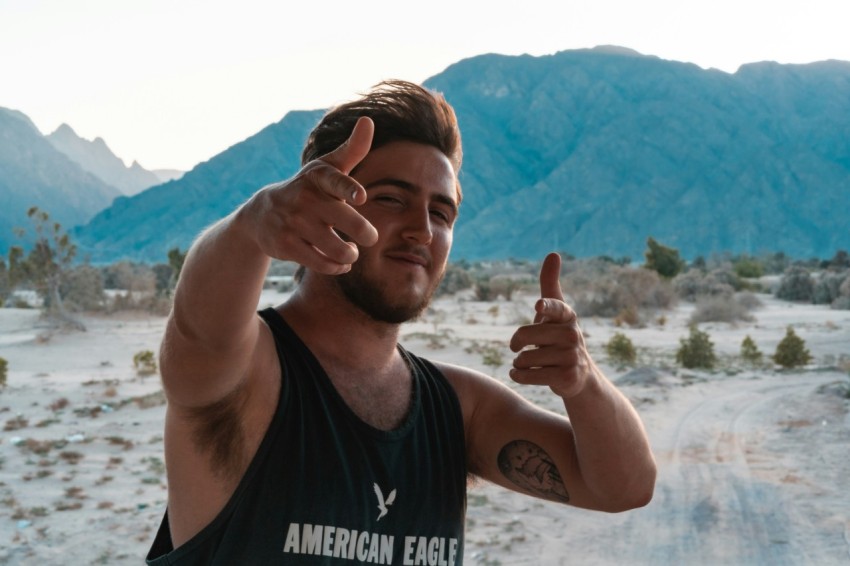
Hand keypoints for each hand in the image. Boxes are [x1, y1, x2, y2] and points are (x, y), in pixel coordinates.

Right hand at [244, 116, 379, 273]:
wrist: (261, 213)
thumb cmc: (307, 188)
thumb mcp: (326, 168)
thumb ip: (352, 149)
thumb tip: (368, 121)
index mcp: (318, 177)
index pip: (335, 180)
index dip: (348, 188)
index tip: (360, 197)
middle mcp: (305, 199)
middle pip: (344, 221)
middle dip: (364, 233)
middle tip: (371, 237)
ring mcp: (294, 223)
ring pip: (335, 246)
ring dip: (349, 253)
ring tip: (352, 251)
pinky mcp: (287, 245)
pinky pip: (320, 262)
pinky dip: (336, 266)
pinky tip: (341, 262)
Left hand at [509, 253, 592, 398]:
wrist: (579, 376)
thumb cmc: (559, 336)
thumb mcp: (556, 311)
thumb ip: (550, 284)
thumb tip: (553, 253)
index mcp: (568, 316)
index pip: (556, 308)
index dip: (546, 307)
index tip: (538, 306)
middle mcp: (573, 335)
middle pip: (526, 335)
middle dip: (516, 342)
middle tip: (516, 346)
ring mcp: (571, 357)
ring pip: (525, 358)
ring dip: (519, 362)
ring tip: (528, 362)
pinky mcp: (566, 378)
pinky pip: (529, 375)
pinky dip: (518, 376)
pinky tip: (519, 374)